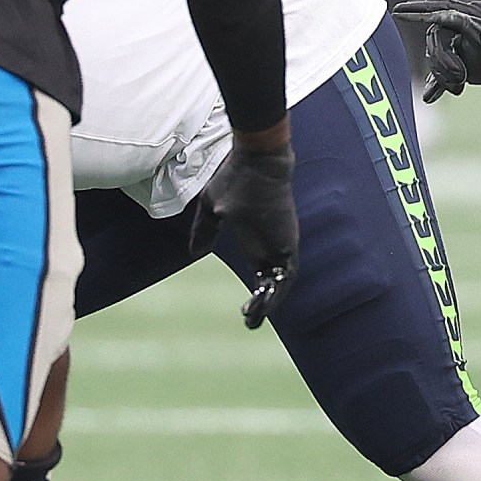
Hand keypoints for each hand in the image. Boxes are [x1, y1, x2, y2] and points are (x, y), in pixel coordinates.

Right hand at [187, 140, 297, 327]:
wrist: (256, 160)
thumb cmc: (235, 178)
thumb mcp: (213, 209)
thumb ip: (205, 231)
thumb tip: (194, 253)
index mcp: (258, 238)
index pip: (263, 271)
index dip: (258, 291)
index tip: (246, 309)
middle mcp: (272, 244)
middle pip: (273, 282)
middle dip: (264, 303)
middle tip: (248, 320)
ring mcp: (281, 243)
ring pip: (281, 282)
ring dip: (270, 301)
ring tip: (252, 318)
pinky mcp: (286, 241)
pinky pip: (286, 274)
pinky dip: (277, 291)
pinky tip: (263, 302)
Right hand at [393, 0, 480, 99]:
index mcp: (473, 16)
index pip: (440, 11)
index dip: (418, 10)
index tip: (398, 12)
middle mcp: (464, 32)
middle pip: (435, 41)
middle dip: (439, 60)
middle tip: (458, 79)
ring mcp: (464, 49)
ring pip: (438, 60)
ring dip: (441, 75)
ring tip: (458, 89)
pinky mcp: (468, 67)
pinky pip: (444, 76)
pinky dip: (436, 86)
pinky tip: (430, 98)